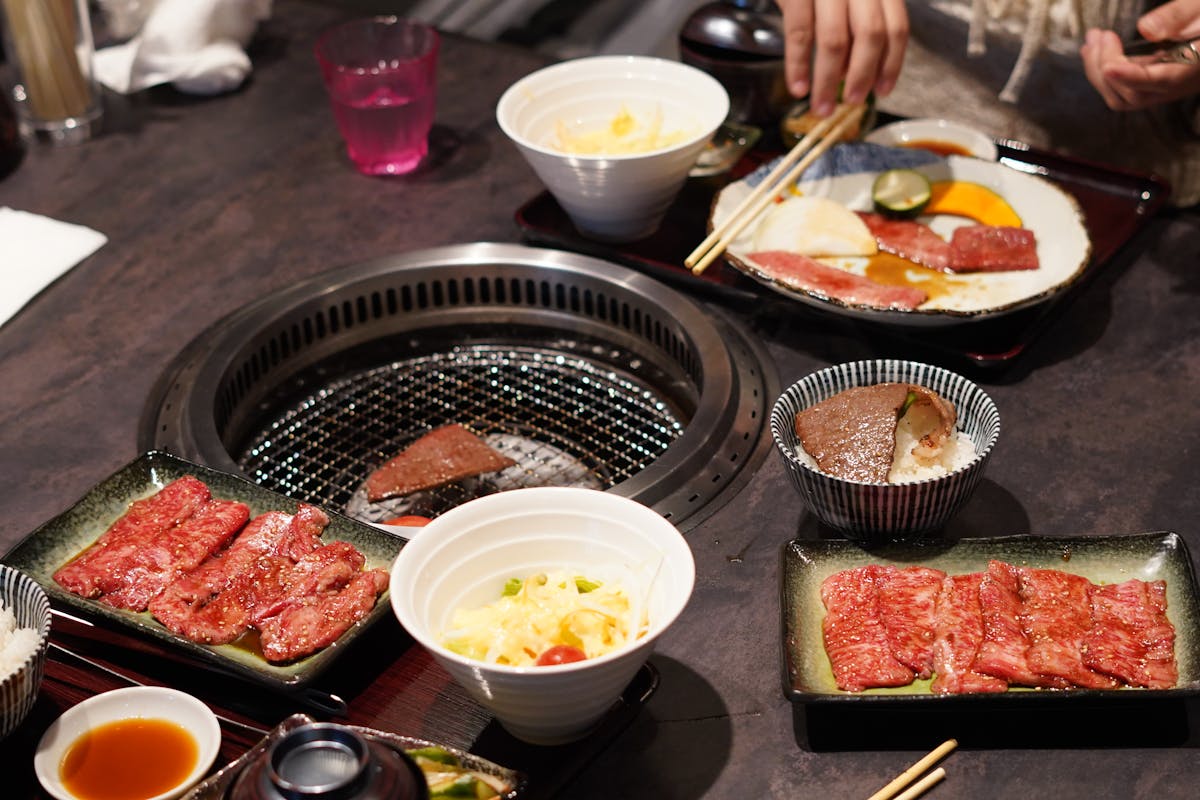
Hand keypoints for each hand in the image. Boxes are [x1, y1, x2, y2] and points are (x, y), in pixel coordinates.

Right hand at [775, 0, 907, 115]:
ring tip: (822, 107)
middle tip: (852, 102)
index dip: (892, 64)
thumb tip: (853, 71)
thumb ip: (857, 23)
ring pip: (835, 41)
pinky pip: (800, 35)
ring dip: (828, 81)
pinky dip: (798, 66)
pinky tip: (798, 87)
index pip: (896, 27)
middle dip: (862, 76)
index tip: (883, 91)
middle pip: (871, 36)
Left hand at [1081, 0, 1199, 110]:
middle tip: (1097, 36)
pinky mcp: (1149, 84)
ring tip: (1092, 40)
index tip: (1109, 67)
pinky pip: (1121, 88)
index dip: (1130, 77)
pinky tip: (1094, 50)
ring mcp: (1160, 88)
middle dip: (1106, 67)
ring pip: (1121, 96)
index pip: (1159, 81)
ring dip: (1098, 70)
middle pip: (1133, 94)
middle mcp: (1176, 85)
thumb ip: (1179, 17)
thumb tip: (1146, 29)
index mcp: (1193, 68)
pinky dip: (1102, 72)